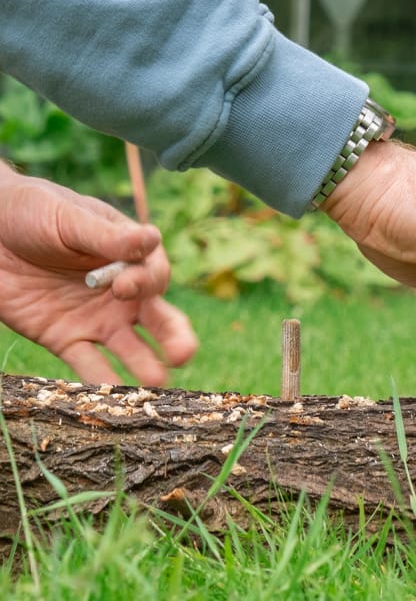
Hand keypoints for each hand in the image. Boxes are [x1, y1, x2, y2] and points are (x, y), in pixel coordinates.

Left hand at [0, 165, 197, 385]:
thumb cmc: (37, 212)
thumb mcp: (72, 218)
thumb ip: (109, 237)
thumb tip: (151, 239)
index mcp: (130, 256)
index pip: (154, 276)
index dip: (146, 283)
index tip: (123, 285)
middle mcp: (121, 292)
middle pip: (158, 318)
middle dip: (174, 336)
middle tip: (183, 352)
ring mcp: (96, 318)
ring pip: (131, 347)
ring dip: (144, 365)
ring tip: (156, 382)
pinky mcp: (65, 339)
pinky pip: (87, 364)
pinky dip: (100, 382)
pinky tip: (110, 399)